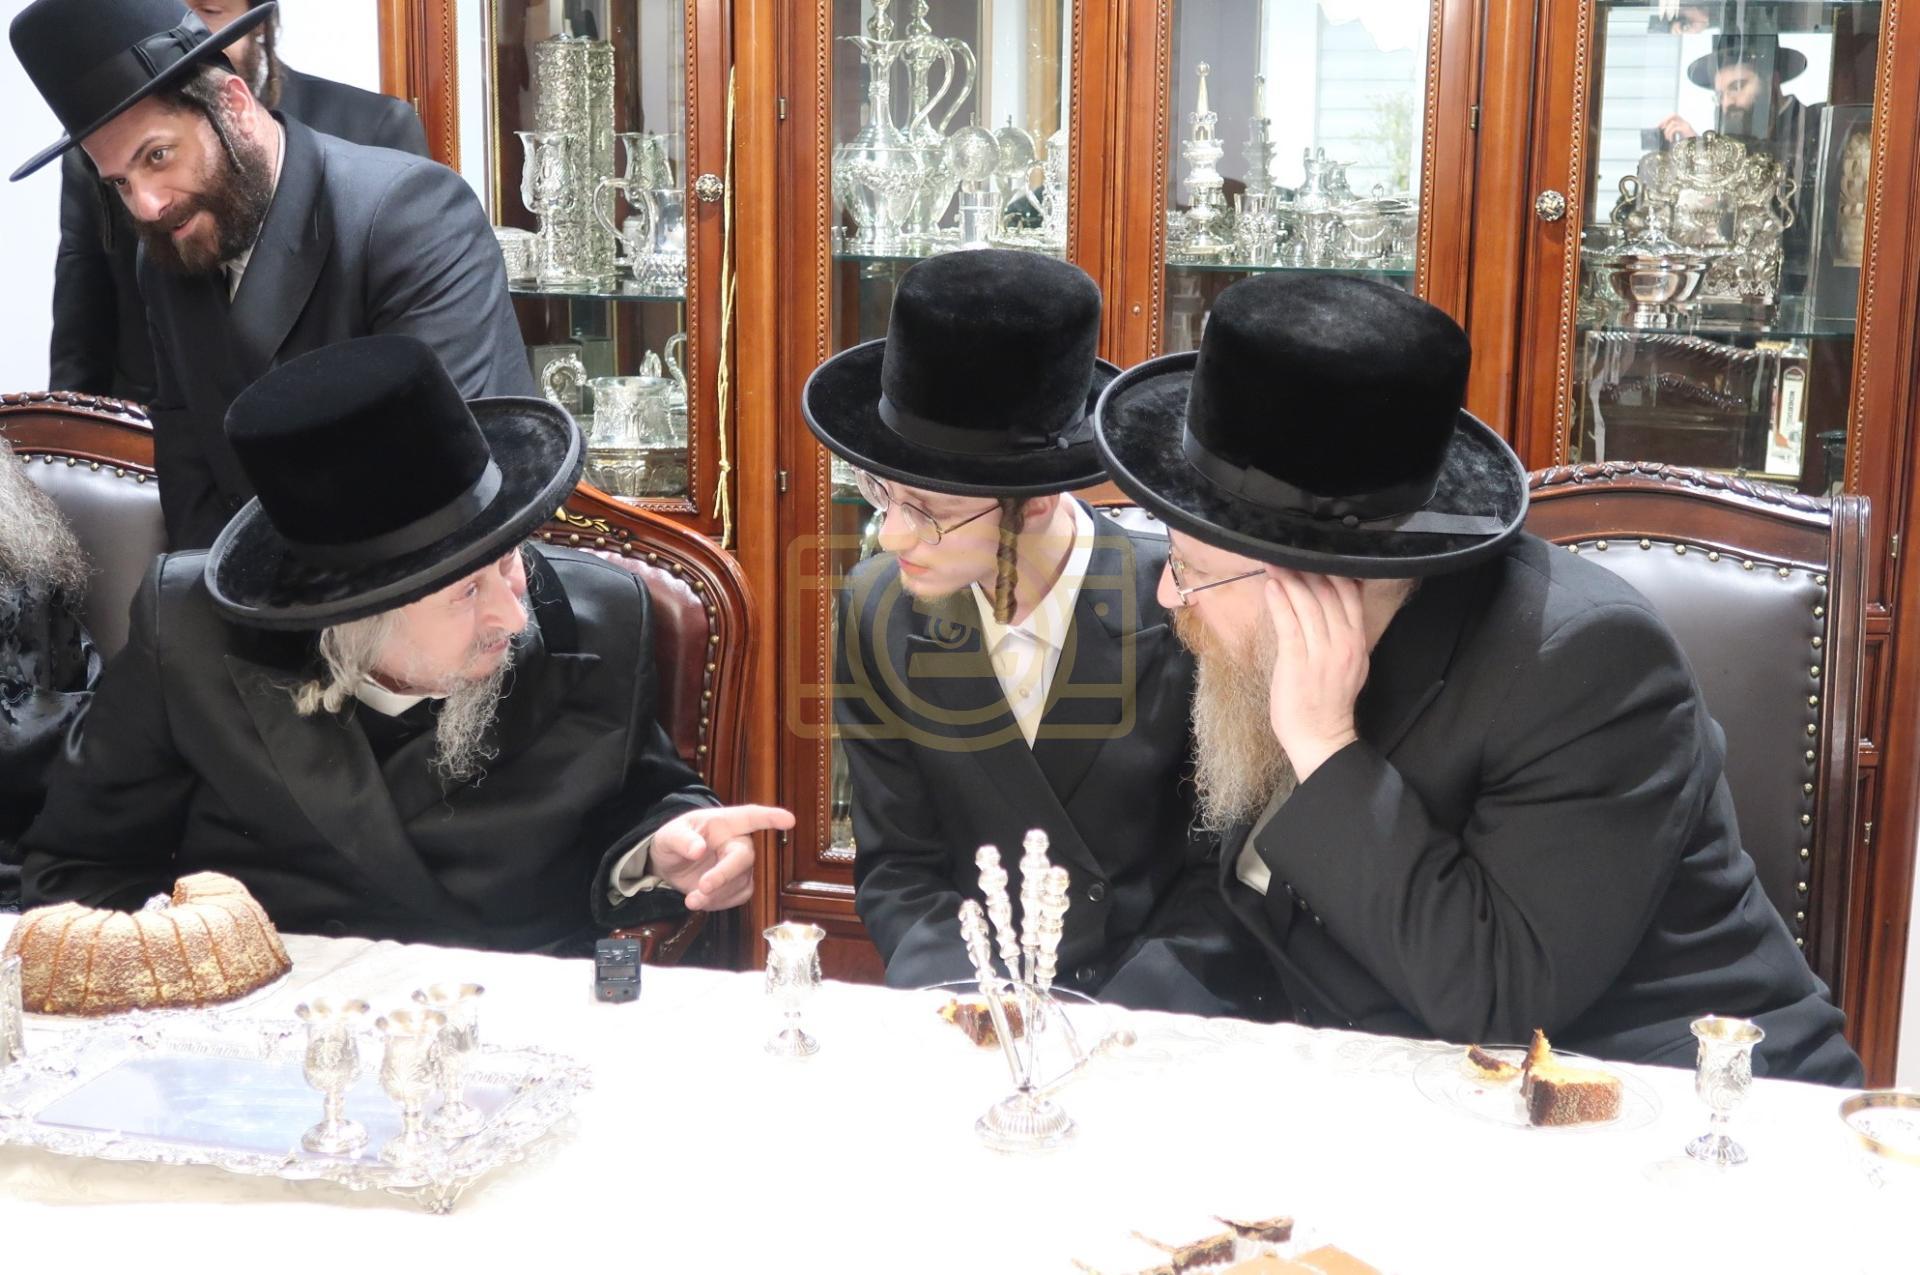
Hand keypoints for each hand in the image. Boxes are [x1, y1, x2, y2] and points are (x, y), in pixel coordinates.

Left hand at [649, 804, 793, 909]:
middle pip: (744, 856)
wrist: (670, 865)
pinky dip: (718, 903)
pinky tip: (700, 900)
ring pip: (740, 882)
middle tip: (703, 887)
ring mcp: (739, 865)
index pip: (750, 817)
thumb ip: (681, 840)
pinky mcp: (738, 885)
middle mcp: (736, 842)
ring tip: (691, 899)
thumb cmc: (673, 841)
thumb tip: (698, 849)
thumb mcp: (668, 836)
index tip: (789, 820)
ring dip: (716, 894)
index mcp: (723, 823)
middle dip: (725, 874)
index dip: (771, 818)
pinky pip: (737, 897)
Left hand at [1263, 569, 1366, 780]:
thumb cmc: (1328, 701)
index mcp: (1356, 640)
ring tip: (1273, 561)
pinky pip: (1288, 624)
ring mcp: (1320, 652)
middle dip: (1306, 568)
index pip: (1350, 593)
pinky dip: (1279, 602)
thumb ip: (1343, 633)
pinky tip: (1271, 586)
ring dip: (1288, 579)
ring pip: (1307, 603)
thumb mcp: (1349, 663)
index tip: (1312, 553)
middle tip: (1286, 550)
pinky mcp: (1297, 662)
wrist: (1321, 737)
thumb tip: (1332, 602)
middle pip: (1327, 592)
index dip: (1332, 569)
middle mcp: (1343, 642)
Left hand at [1657, 115, 1696, 142]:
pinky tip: (1671, 140)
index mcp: (1682, 124)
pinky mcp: (1687, 130)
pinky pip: (1675, 129)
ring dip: (1667, 131)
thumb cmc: (1686, 145)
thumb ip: (1671, 135)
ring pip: (1673, 123)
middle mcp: (1684, 123)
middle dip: (1665, 120)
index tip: (1658, 127)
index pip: (1673, 116)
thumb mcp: (1677, 138)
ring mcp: (1686, 126)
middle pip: (1673, 115)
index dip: (1664, 119)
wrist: (1697, 148)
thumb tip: (1660, 135)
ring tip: (1667, 138)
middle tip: (1661, 129)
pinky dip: (1671, 134)